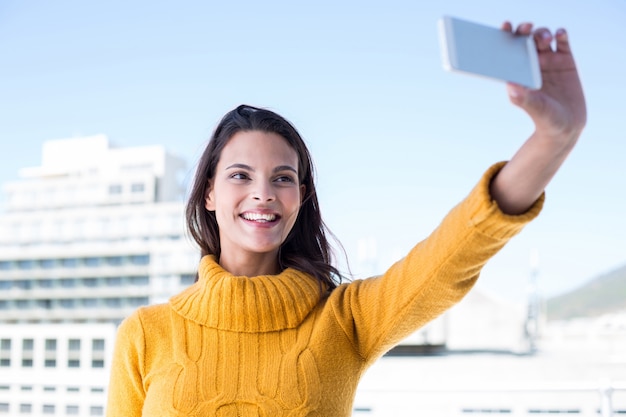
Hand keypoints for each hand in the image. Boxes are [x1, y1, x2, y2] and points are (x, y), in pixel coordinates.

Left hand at [488, 22, 586, 214]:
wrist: (566, 126)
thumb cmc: (545, 120)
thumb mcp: (536, 110)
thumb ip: (524, 99)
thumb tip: (511, 87)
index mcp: (518, 73)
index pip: (508, 51)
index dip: (505, 36)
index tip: (504, 27)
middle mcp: (531, 64)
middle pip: (525, 40)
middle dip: (523, 30)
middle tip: (525, 27)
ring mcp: (549, 61)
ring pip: (542, 38)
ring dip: (542, 33)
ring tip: (545, 38)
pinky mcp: (566, 61)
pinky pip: (563, 43)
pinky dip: (561, 34)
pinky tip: (560, 34)